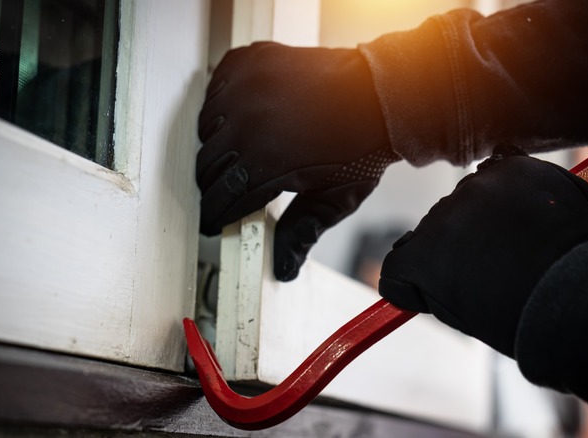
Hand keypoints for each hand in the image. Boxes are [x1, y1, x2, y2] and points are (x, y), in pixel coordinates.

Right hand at [197, 42, 396, 280]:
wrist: (381, 94)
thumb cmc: (362, 147)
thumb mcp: (334, 199)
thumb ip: (301, 233)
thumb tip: (283, 268)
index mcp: (265, 163)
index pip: (219, 199)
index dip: (214, 216)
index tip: (214, 221)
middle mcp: (248, 123)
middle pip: (207, 166)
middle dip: (215, 184)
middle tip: (231, 189)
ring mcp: (246, 89)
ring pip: (206, 127)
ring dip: (218, 143)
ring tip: (242, 151)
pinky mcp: (249, 63)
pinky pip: (216, 88)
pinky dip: (223, 103)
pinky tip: (242, 115)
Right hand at [379, 152, 587, 356]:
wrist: (582, 295)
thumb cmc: (523, 314)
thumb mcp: (463, 312)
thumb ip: (438, 286)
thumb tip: (436, 266)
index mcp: (420, 261)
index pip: (399, 262)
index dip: (416, 275)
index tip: (436, 283)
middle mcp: (438, 219)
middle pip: (439, 226)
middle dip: (461, 240)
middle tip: (498, 265)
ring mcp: (474, 188)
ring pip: (472, 197)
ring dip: (490, 213)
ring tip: (524, 242)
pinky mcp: (510, 168)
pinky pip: (504, 172)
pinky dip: (517, 189)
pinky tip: (535, 214)